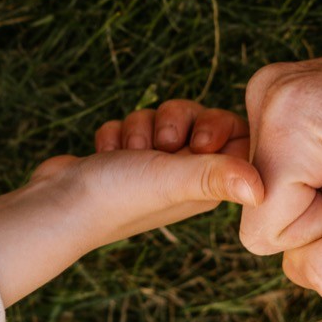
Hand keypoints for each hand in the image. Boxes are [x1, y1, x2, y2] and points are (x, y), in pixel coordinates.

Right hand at [0, 102, 261, 305]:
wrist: (56, 204)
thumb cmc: (118, 196)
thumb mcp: (174, 180)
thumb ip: (217, 176)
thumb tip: (265, 193)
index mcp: (208, 186)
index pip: (237, 137)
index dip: (217, 126)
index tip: (198, 141)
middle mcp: (185, 177)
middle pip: (197, 119)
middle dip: (171, 121)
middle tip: (160, 147)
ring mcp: (153, 168)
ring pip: (160, 117)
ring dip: (139, 128)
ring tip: (127, 155)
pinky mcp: (123, 158)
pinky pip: (130, 124)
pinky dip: (115, 134)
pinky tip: (105, 156)